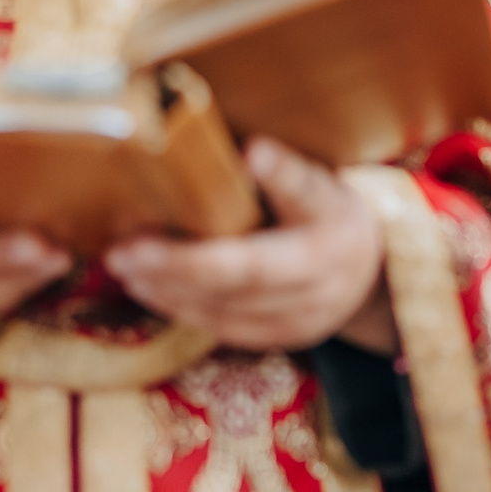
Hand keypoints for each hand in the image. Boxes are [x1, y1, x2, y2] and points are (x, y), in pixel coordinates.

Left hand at [104, 138, 394, 352]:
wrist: (368, 273)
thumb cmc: (332, 214)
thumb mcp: (323, 185)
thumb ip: (287, 174)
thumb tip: (251, 150)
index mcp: (328, 244)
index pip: (277, 237)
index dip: (242, 217)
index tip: (231, 172)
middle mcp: (317, 289)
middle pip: (240, 280)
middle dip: (176, 265)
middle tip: (123, 250)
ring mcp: (297, 323)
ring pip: (222, 309)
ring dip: (166, 287)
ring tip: (122, 263)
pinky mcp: (275, 340)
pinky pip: (220, 326)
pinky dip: (178, 305)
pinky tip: (145, 285)